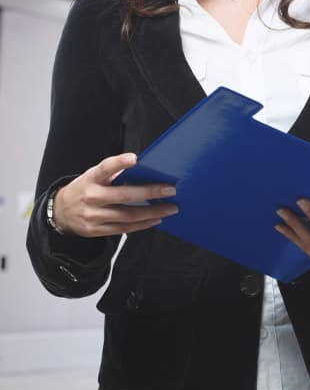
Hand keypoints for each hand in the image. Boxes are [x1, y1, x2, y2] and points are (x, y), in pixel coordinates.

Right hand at [53, 152, 178, 237]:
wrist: (60, 212)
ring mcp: (93, 215)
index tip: (135, 158)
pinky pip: (124, 228)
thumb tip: (144, 171)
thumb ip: (113, 174)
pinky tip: (156, 219)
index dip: (119, 163)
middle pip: (124, 195)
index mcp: (90, 179)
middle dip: (150, 192)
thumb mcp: (92, 177)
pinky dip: (143, 224)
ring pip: (128, 215)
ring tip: (170, 208)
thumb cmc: (84, 190)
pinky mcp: (95, 230)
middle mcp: (91, 197)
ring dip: (153, 212)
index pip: (105, 168)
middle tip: (170, 190)